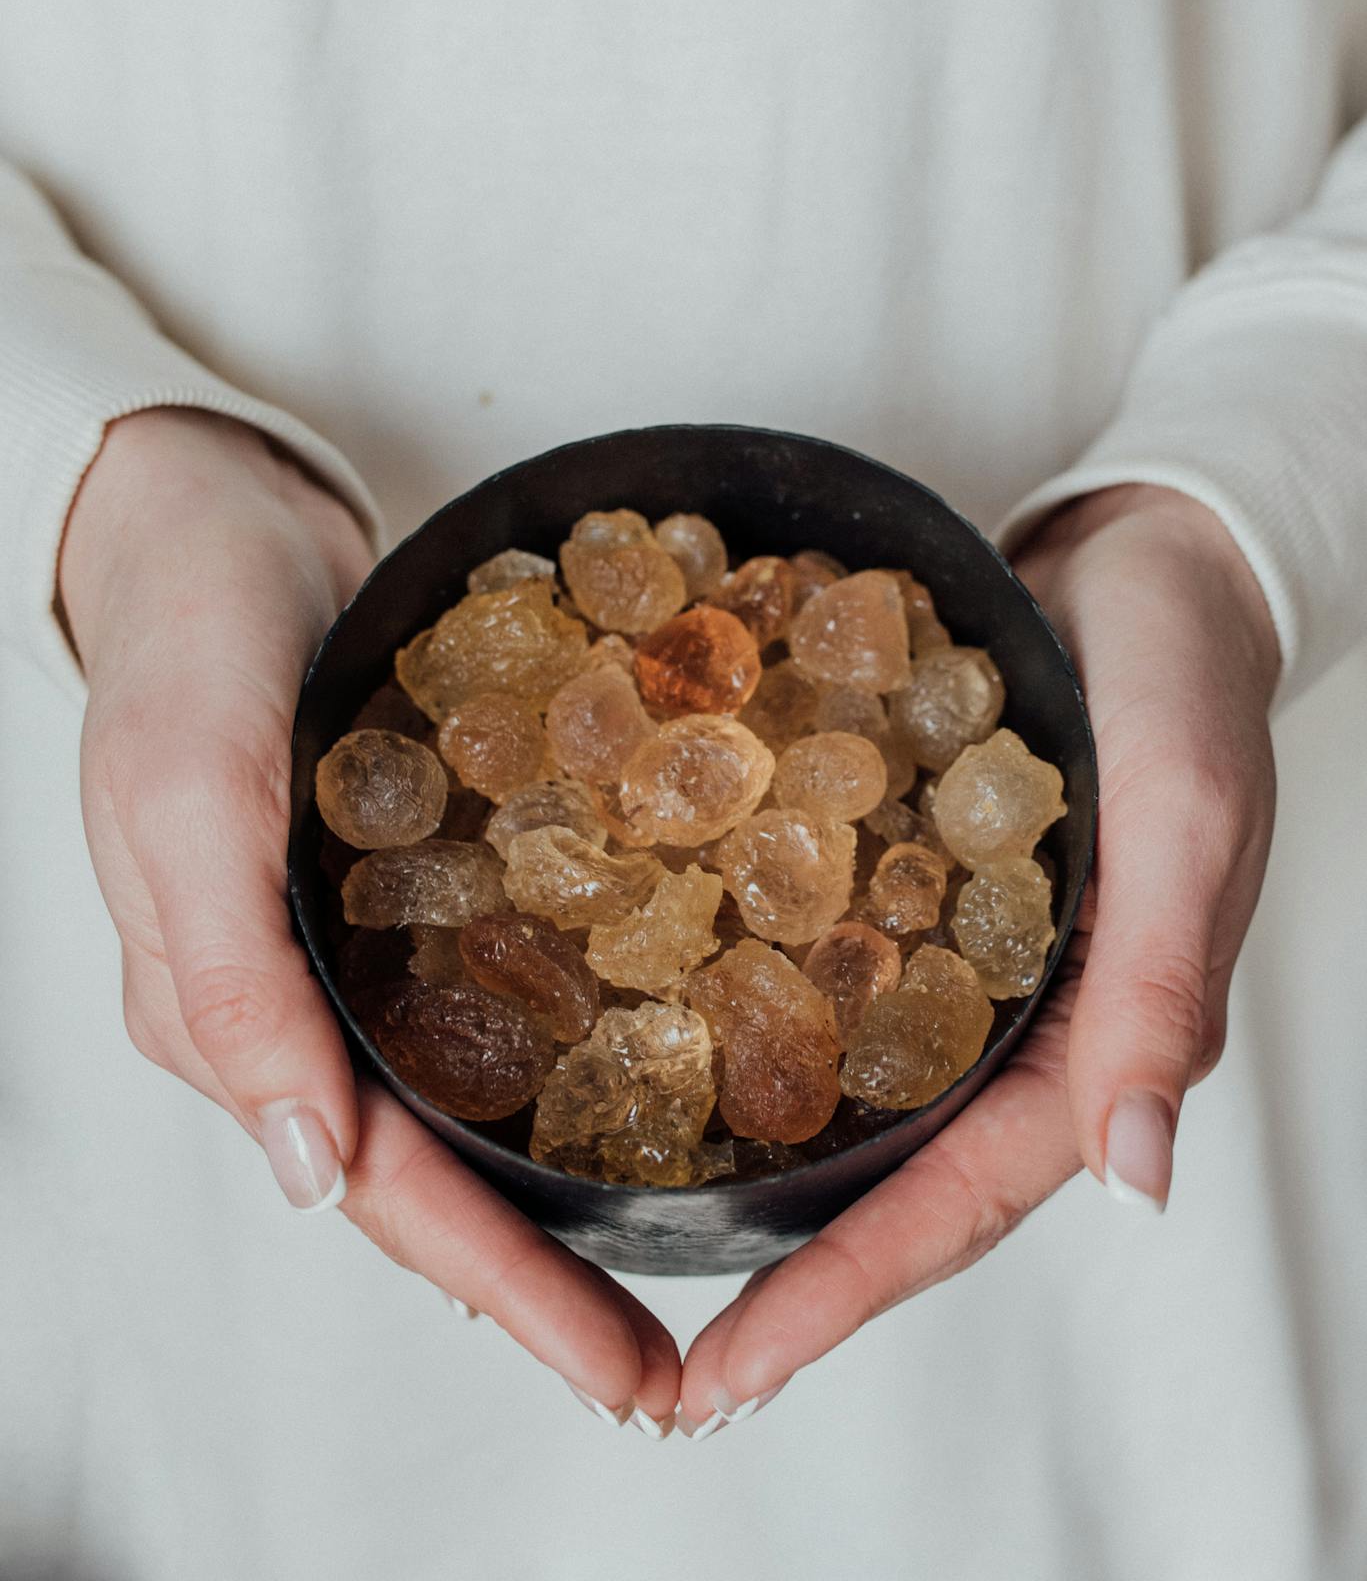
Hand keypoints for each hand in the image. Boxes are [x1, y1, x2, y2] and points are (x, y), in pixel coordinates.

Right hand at [62, 409, 679, 1432]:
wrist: (209, 522)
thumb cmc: (179, 648)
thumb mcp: (184, 796)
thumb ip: (228, 982)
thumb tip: (308, 1175)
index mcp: (227, 1015)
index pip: (383, 1192)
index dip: (506, 1290)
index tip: (631, 1376)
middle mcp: (294, 1007)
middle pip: (433, 1179)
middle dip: (548, 1278)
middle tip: (682, 1364)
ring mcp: (345, 952)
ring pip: (459, 1106)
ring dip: (558, 1187)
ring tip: (676, 1251)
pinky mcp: (399, 886)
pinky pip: (480, 1000)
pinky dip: (555, 1057)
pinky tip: (643, 1073)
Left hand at [677, 482, 1278, 1436]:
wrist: (1140, 554)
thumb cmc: (1184, 674)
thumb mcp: (1187, 815)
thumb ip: (1163, 985)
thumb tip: (1140, 1180)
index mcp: (1088, 1035)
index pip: (956, 1201)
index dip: (842, 1294)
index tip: (722, 1378)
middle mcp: (1008, 1015)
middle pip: (884, 1172)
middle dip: (779, 1265)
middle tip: (650, 1352)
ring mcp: (947, 950)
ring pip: (844, 1085)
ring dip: (748, 1157)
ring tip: (624, 1213)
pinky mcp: (897, 875)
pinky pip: (814, 961)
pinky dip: (740, 1005)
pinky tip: (644, 1014)